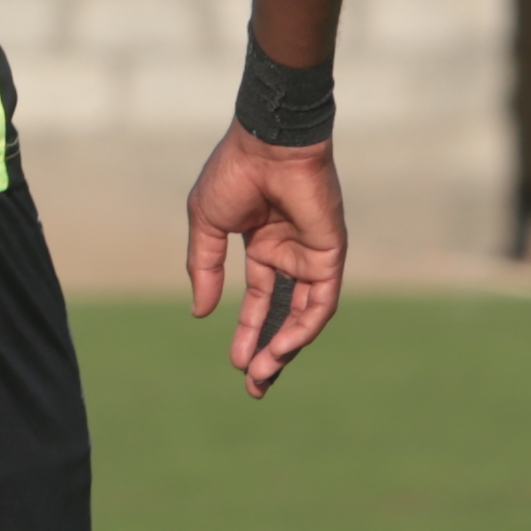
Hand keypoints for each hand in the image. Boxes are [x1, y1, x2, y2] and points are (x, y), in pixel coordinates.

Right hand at [185, 128, 345, 396]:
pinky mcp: (330, 254)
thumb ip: (205, 269)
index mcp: (263, 244)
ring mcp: (312, 255)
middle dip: (268, 350)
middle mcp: (290, 253)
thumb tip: (201, 313)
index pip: (261, 299)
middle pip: (284, 314)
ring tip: (262, 376)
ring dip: (285, 348)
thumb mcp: (207, 226)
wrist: (268, 144)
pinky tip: (282, 349)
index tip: (236, 363)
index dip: (249, 331)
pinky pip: (321, 301)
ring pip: (304, 314)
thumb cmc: (234, 173)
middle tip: (255, 386)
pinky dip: (303, 327)